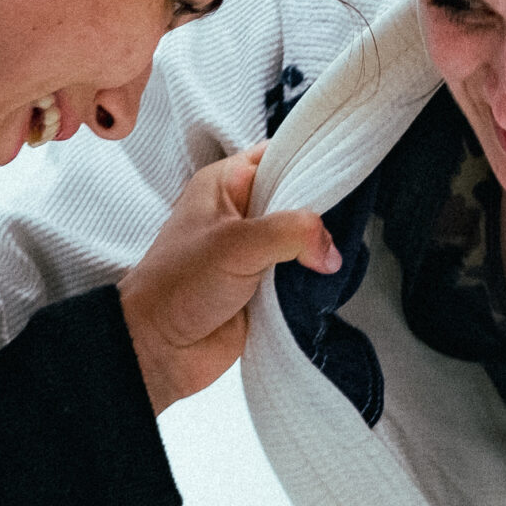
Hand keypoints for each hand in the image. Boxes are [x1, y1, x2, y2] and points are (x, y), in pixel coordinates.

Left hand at [120, 144, 340, 412]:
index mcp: (226, 183)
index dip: (310, 160)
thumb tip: (328, 247)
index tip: (344, 169)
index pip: (279, 155)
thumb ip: (292, 233)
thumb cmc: (176, 286)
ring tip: (331, 258)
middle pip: (299, 198)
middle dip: (322, 212)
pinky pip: (302, 274)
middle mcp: (242, 212)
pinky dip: (314, 280)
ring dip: (319, 252)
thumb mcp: (237, 244)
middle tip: (343, 222)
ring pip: (304, 239)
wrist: (161, 350)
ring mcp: (255, 249)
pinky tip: (325, 282)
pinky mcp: (265, 285)